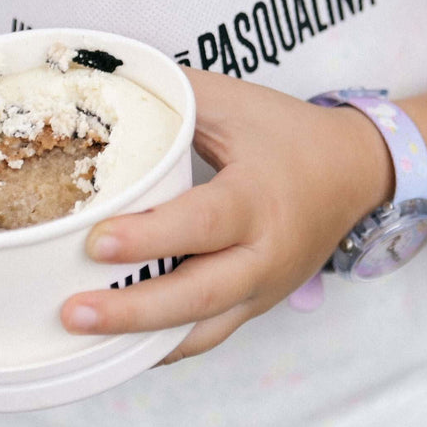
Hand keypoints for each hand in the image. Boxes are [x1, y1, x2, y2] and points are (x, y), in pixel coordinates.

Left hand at [60, 68, 393, 364]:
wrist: (355, 173)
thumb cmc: (286, 134)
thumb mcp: (234, 103)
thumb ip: (174, 95)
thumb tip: (105, 77)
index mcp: (256, 199)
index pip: (201, 225)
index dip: (149, 237)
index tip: (96, 243)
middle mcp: (263, 254)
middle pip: (198, 295)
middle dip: (132, 310)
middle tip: (72, 312)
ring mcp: (262, 290)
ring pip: (201, 330)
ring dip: (141, 340)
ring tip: (81, 340)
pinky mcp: (256, 306)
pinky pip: (207, 337)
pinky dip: (163, 348)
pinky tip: (116, 349)